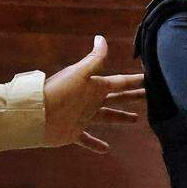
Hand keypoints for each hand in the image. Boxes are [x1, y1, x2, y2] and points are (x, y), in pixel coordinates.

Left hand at [43, 35, 146, 153]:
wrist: (34, 114)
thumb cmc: (58, 92)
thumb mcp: (79, 73)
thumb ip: (94, 59)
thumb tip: (102, 38)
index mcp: (95, 86)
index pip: (121, 82)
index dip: (136, 81)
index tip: (151, 79)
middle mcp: (92, 100)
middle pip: (118, 98)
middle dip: (134, 97)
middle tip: (152, 97)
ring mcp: (84, 116)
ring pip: (107, 117)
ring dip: (121, 118)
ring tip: (136, 119)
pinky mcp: (74, 131)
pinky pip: (87, 138)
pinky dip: (95, 144)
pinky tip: (106, 150)